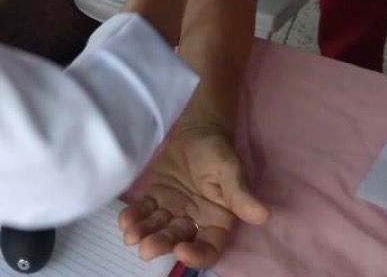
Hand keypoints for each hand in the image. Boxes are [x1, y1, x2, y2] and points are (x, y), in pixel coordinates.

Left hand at [118, 124, 269, 267]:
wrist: (198, 131)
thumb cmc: (219, 152)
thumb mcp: (231, 170)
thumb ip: (240, 193)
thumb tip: (262, 215)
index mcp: (217, 221)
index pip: (208, 247)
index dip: (196, 255)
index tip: (182, 251)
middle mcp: (194, 221)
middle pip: (178, 239)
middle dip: (162, 244)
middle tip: (146, 248)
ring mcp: (172, 209)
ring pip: (158, 227)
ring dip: (145, 233)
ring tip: (131, 236)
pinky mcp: (156, 196)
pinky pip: (144, 209)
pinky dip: (134, 216)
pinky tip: (125, 221)